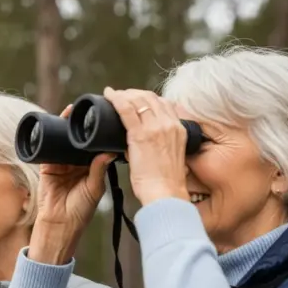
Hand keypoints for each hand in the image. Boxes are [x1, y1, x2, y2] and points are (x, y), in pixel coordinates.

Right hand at [29, 104, 114, 264]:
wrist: (59, 224)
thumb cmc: (80, 211)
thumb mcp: (94, 189)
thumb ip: (98, 170)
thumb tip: (109, 152)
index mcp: (90, 167)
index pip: (94, 145)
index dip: (97, 133)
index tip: (104, 118)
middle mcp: (75, 163)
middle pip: (78, 139)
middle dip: (81, 126)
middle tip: (88, 109)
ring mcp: (60, 163)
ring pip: (63, 140)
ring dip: (66, 127)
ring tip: (72, 111)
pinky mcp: (47, 165)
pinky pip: (48, 147)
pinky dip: (51, 135)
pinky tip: (55, 123)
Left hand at [102, 87, 189, 203]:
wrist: (165, 194)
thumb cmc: (165, 183)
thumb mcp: (171, 157)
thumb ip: (161, 145)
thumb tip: (142, 142)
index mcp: (179, 129)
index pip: (164, 103)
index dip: (148, 98)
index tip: (137, 99)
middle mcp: (169, 124)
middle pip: (150, 98)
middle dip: (135, 93)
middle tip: (121, 95)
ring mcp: (156, 128)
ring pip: (138, 100)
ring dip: (124, 94)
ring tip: (113, 95)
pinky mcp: (140, 135)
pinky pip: (126, 109)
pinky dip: (116, 99)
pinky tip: (108, 95)